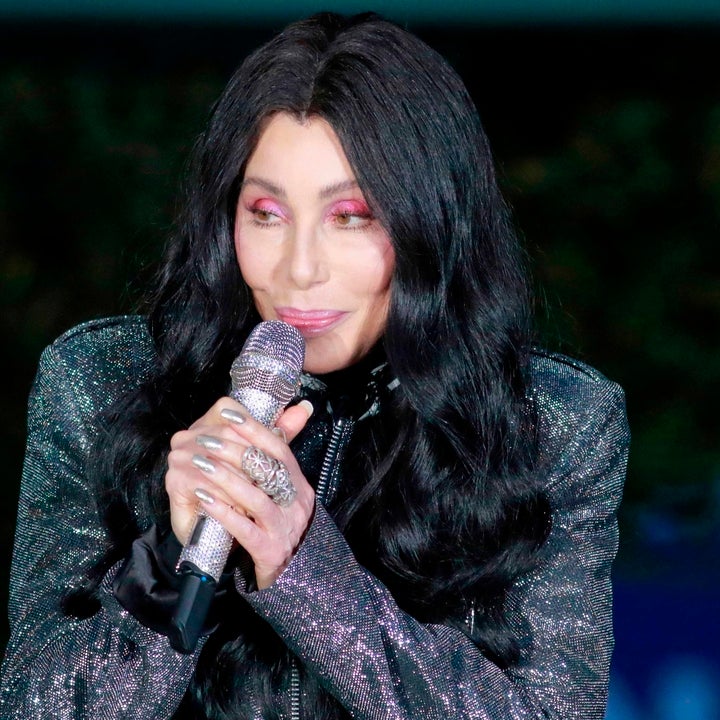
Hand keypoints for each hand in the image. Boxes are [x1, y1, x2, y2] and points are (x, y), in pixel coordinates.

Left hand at [165, 397, 313, 588]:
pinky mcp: (270, 552)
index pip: (280, 448)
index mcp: (298, 484)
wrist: (293, 576)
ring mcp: (284, 528)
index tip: (228, 413)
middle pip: (268, 469)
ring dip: (225, 478)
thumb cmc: (278, 525)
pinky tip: (203, 499)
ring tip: (198, 464)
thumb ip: (279, 452)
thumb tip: (300, 406)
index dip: (255, 428)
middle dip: (233, 450)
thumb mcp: (282, 490)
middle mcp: (296, 503)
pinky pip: (246, 530)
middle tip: (204, 438)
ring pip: (256, 498)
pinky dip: (224, 513)